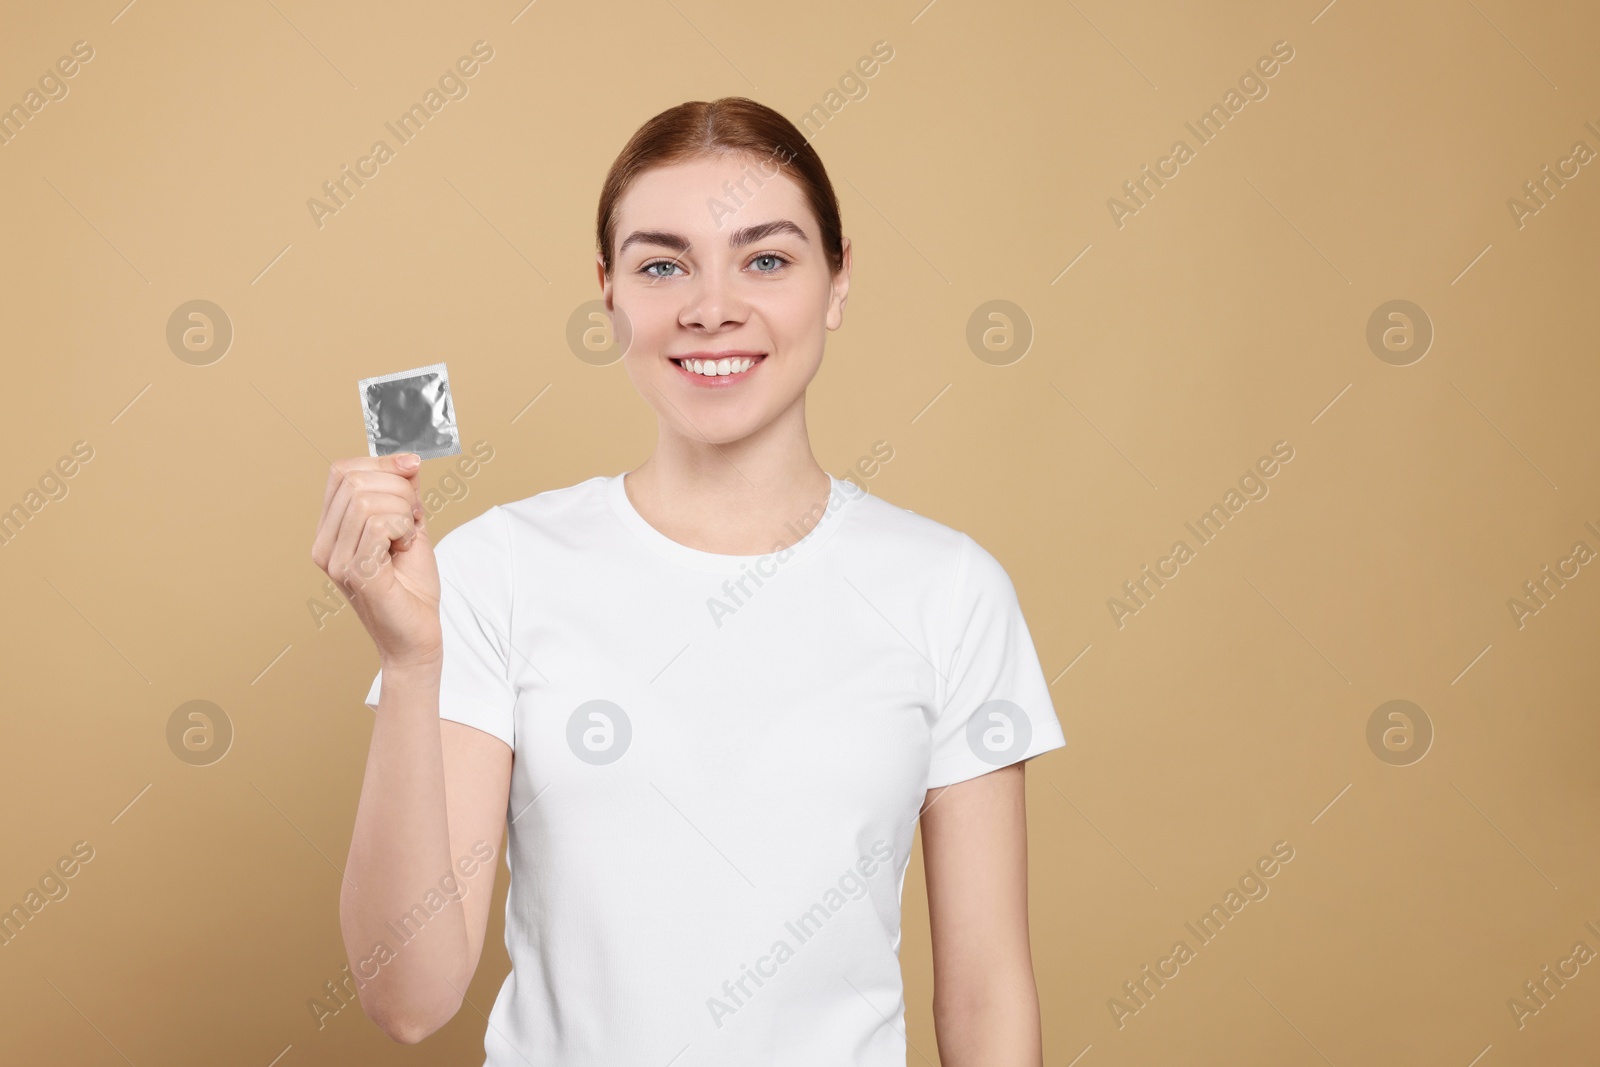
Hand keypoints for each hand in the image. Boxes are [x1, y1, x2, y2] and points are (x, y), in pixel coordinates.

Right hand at [311, 453, 442, 667]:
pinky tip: (405, 547)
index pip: (342, 471)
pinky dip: (403, 529)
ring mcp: (335, 560)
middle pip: (354, 481)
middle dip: (399, 489)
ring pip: (367, 501)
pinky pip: (378, 525)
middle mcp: (325, 544)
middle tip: (413, 518)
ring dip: (403, 511)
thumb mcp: (410, 527)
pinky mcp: (355, 573)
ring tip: (407, 537)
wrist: (418, 636)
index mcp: (331, 530)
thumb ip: (405, 494)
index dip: (381, 463)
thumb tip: (407, 459)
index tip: (413, 469)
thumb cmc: (411, 587)